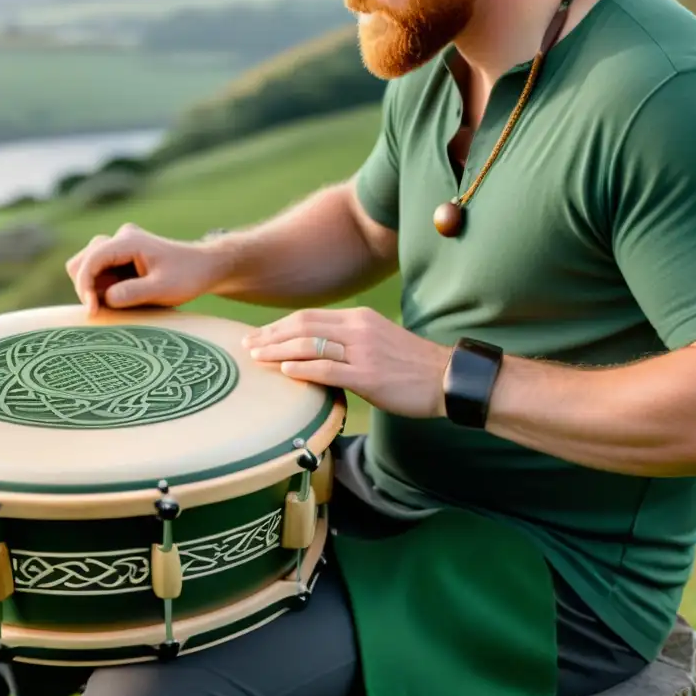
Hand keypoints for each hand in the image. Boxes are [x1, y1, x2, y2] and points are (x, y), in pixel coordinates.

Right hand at [65, 223, 224, 314]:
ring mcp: (120, 247)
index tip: (92, 310)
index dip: (85, 285)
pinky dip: (103, 288)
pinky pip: (100, 274)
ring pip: (88, 267)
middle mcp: (120, 238)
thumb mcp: (163, 288)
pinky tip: (122, 300)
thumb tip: (104, 299)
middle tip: (102, 310)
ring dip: (94, 288)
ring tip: (116, 305)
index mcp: (128, 241)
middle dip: (86, 286)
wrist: (205, 267)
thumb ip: (133, 293)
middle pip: (82, 260)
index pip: (91, 259)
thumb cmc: (188, 276)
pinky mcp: (121, 258)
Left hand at [242, 307, 452, 419]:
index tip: (258, 336)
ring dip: (277, 351)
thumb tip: (316, 351)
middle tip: (247, 346)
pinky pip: (326, 369)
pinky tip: (284, 372)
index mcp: (359, 319)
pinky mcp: (368, 377)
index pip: (309, 317)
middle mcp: (358, 329)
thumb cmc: (412, 366)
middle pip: (302, 326)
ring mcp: (363, 352)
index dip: (279, 326)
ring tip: (256, 358)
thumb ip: (348, 341)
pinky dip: (301, 369)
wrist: (448, 378)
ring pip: (309, 345)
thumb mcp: (378, 341)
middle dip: (270, 336)